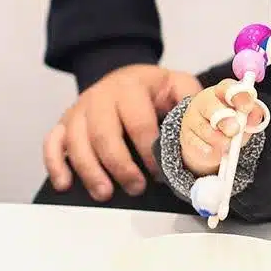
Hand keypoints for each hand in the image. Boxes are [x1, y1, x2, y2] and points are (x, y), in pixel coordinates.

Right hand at [43, 64, 201, 199]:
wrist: (124, 77)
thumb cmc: (154, 90)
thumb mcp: (179, 86)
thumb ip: (195, 107)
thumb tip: (219, 134)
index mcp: (131, 87)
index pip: (138, 121)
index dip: (149, 150)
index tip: (161, 171)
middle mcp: (101, 96)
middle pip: (103, 134)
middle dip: (120, 166)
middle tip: (137, 187)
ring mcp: (79, 109)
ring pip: (76, 142)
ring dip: (91, 171)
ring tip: (107, 193)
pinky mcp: (65, 123)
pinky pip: (52, 143)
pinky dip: (55, 165)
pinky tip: (65, 184)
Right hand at [177, 79, 269, 175]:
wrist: (210, 143)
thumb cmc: (231, 124)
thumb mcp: (246, 118)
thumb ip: (252, 114)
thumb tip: (256, 114)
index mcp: (222, 91)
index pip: (228, 88)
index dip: (238, 96)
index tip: (247, 107)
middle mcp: (205, 101)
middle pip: (211, 106)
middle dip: (225, 119)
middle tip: (234, 130)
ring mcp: (192, 118)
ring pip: (204, 129)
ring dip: (219, 140)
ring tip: (227, 145)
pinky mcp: (186, 137)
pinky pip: (197, 145)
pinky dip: (210, 152)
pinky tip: (215, 151)